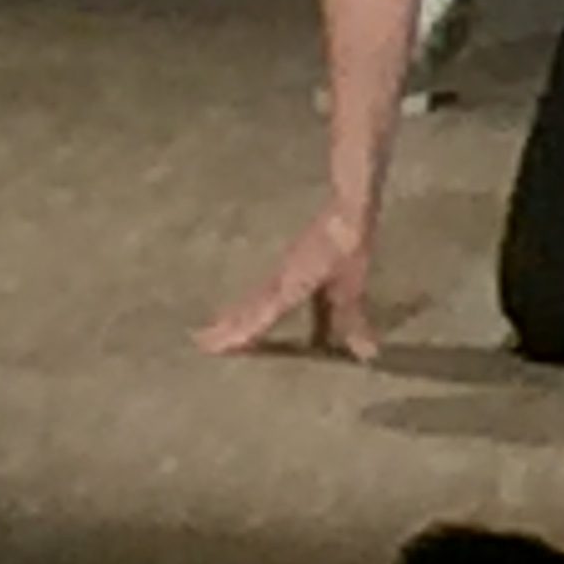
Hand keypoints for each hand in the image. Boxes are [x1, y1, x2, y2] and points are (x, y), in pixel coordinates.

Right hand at [196, 208, 377, 362]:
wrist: (346, 208)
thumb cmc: (347, 247)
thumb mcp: (352, 286)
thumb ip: (354, 320)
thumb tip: (365, 355)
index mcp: (290, 287)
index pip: (259, 317)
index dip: (239, 334)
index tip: (213, 347)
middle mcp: (279, 280)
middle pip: (248, 307)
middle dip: (225, 326)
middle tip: (198, 341)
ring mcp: (282, 269)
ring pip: (253, 297)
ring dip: (234, 313)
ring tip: (214, 327)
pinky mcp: (289, 261)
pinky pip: (264, 288)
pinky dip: (251, 301)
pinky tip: (254, 303)